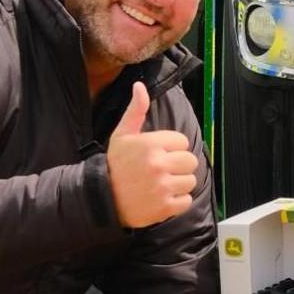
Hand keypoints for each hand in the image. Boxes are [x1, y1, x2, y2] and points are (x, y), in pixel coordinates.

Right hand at [107, 81, 198, 227]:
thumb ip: (136, 110)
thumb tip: (139, 86)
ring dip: (179, 184)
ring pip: (191, 181)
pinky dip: (177, 201)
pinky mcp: (165, 207)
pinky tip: (161, 197)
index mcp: (150, 144)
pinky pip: (186, 200)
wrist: (102, 199)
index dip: (172, 148)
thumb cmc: (115, 165)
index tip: (157, 154)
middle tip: (161, 171)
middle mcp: (158, 164)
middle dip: (179, 166)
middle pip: (190, 161)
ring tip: (160, 184)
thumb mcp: (122, 135)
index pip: (183, 142)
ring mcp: (162, 187)